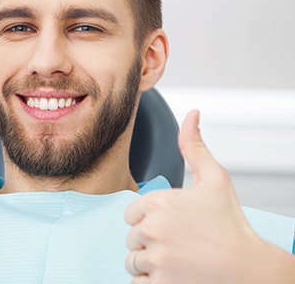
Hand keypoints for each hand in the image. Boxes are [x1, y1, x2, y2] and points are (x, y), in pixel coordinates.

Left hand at [124, 110, 292, 283]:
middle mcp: (152, 229)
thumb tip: (192, 114)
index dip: (148, 220)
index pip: (131, 213)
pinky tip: (173, 275)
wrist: (250, 270)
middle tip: (178, 244)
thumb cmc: (231, 225)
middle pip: (131, 238)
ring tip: (177, 260)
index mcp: (158, 201)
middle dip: (149, 242)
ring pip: (133, 261)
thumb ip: (194, 146)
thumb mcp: (215, 179)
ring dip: (149, 263)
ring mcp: (155, 259)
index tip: (171, 225)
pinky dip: (150, 282)